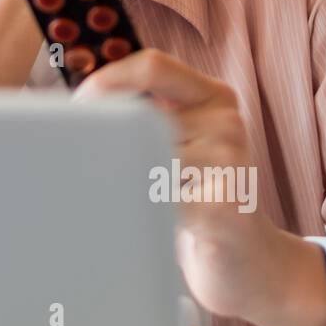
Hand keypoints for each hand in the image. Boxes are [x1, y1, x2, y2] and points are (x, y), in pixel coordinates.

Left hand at [73, 48, 288, 322]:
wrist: (248, 260)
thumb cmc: (196, 196)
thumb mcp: (180, 143)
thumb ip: (145, 116)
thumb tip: (81, 107)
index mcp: (214, 96)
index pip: (152, 66)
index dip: (107, 80)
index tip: (78, 106)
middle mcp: (227, 122)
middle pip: (142, 115)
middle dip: (105, 137)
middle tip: (80, 157)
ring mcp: (230, 163)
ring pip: (145, 157)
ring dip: (118, 178)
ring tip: (113, 196)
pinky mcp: (225, 207)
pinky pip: (159, 198)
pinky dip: (135, 207)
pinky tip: (134, 220)